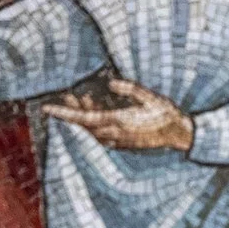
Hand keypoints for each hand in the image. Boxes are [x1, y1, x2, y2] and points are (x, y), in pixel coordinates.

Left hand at [43, 77, 194, 151]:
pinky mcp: (125, 144)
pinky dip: (94, 126)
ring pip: (92, 132)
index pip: (85, 119)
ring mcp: (120, 141)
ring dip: (84, 119)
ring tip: (82, 100)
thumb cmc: (167, 114)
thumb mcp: (151, 97)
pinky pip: (102, 136)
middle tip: (67, 95)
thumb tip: (111, 83)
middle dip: (72, 113)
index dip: (65, 114)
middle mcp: (116, 133)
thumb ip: (130, 89)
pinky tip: (97, 113)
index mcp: (120, 121)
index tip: (48, 109)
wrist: (180, 135)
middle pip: (84, 126)